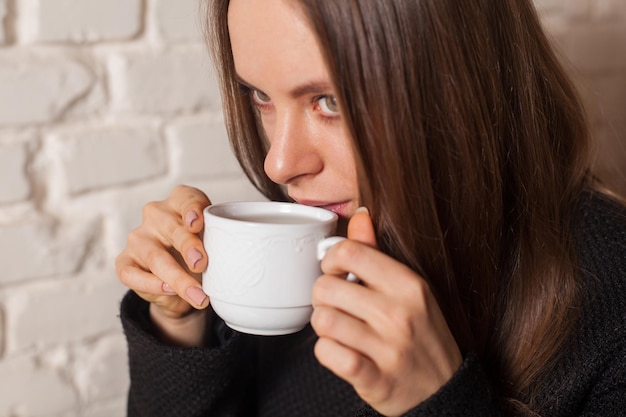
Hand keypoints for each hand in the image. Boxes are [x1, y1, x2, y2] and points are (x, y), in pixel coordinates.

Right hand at [115, 185, 210, 330]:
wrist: (180, 287)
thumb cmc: (198, 255)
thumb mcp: (211, 244)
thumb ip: (217, 242)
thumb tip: (233, 256)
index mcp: (179, 204)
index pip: (186, 198)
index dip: (192, 208)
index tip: (198, 223)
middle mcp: (156, 216)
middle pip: (172, 228)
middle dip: (188, 245)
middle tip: (201, 263)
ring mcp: (138, 239)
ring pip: (156, 257)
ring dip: (178, 277)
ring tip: (199, 295)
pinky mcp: (125, 263)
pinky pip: (134, 275)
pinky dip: (153, 285)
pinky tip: (169, 291)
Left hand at [311, 209, 462, 415]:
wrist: (445, 391)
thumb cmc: (423, 336)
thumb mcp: (410, 290)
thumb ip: (378, 253)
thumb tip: (360, 216)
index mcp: (409, 285)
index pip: (350, 252)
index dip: (331, 260)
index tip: (336, 272)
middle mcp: (400, 314)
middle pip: (326, 287)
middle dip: (323, 297)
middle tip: (336, 305)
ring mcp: (389, 348)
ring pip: (323, 321)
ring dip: (324, 326)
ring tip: (339, 329)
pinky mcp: (376, 379)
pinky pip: (327, 354)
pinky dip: (327, 352)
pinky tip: (341, 351)